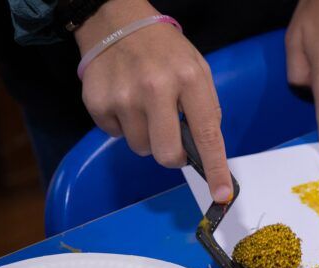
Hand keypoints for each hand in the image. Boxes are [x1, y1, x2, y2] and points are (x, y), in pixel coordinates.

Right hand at [76, 0, 232, 201]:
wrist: (116, 21)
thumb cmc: (165, 52)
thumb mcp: (197, 71)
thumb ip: (204, 111)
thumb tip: (206, 154)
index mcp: (188, 80)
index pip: (206, 135)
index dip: (215, 168)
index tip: (221, 194)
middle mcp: (155, 88)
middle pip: (167, 154)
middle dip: (173, 156)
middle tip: (171, 138)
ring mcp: (123, 96)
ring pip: (140, 148)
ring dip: (146, 136)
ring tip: (145, 106)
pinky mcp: (97, 101)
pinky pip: (116, 135)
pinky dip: (123, 125)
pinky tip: (125, 99)